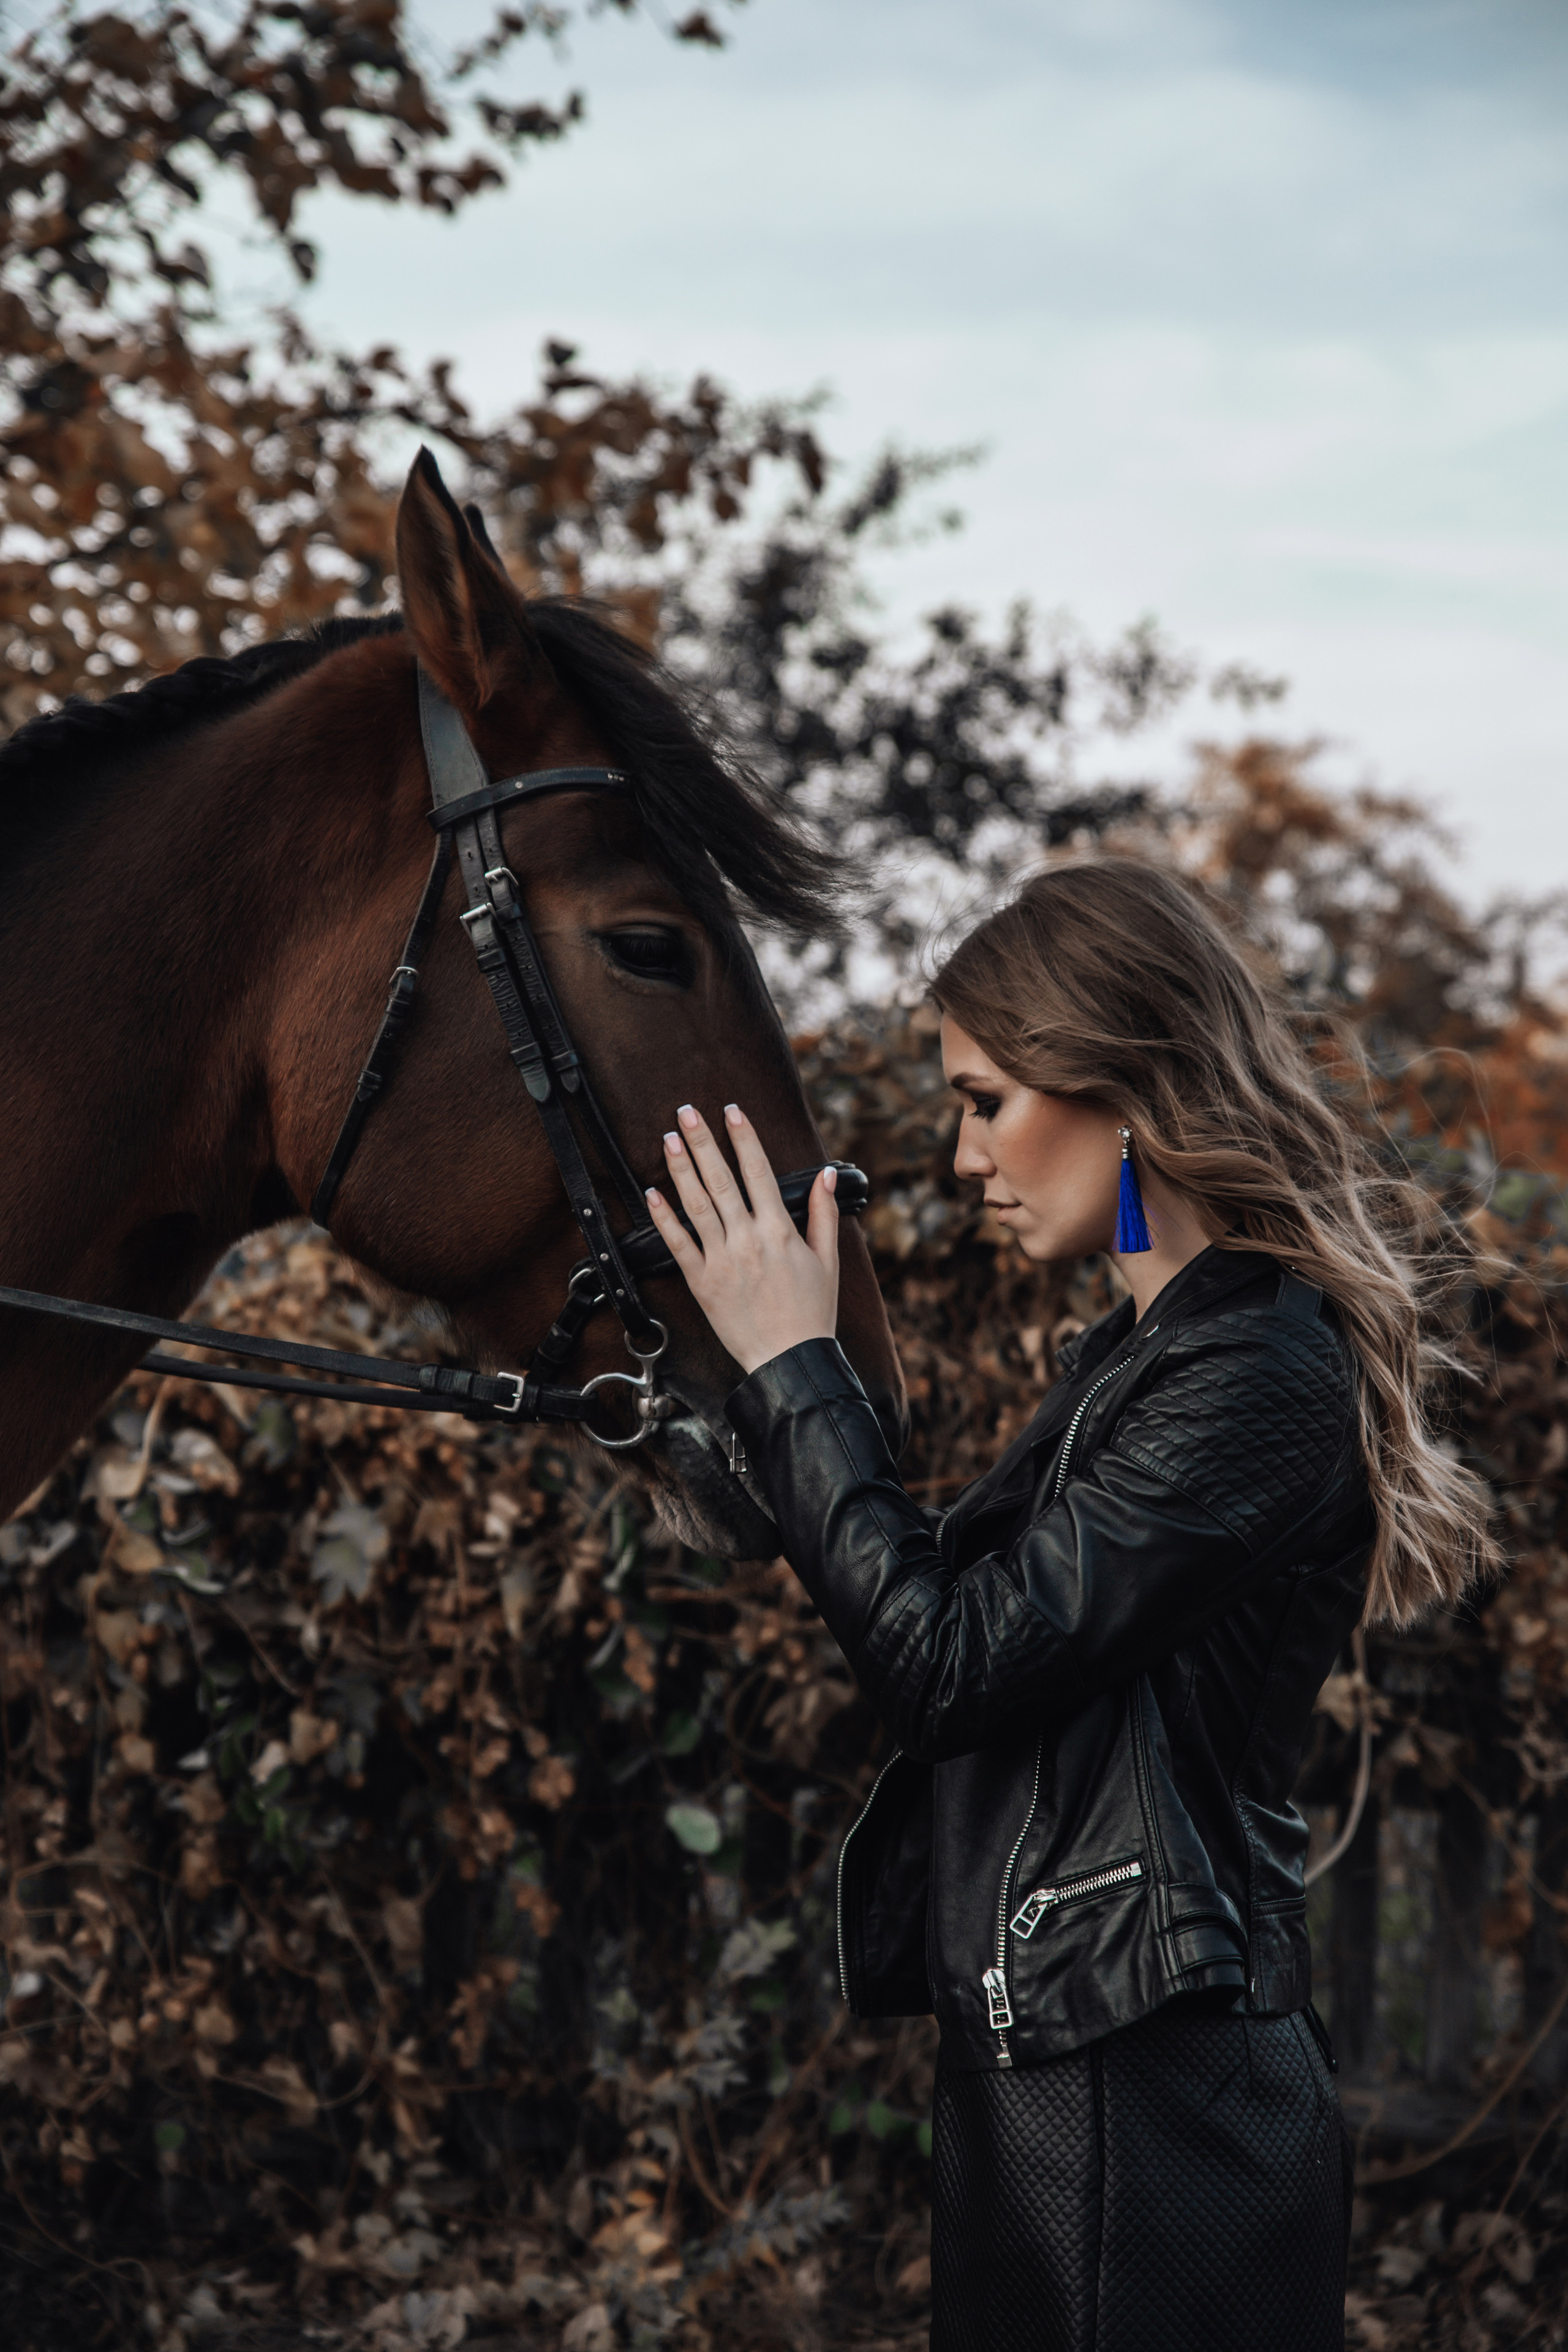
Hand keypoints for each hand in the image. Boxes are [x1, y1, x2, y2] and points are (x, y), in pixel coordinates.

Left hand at [644, 1103, 838, 1376]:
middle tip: (687, 1112)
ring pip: (697, 1205)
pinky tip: (652, 1194)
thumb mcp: (828, 1260)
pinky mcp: (702, 1282)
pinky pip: (678, 1244)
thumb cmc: (811, 1312)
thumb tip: (827, 1174)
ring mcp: (722, 1260)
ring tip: (669, 1139)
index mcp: (780, 1230)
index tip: (732, 1111)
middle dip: (704, 1141)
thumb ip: (824, 1213)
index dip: (744, 1138)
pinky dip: (664, 1218)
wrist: (788, 1359)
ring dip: (681, 1169)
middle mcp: (749, 1239)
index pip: (759, 1172)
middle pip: (722, 1180)